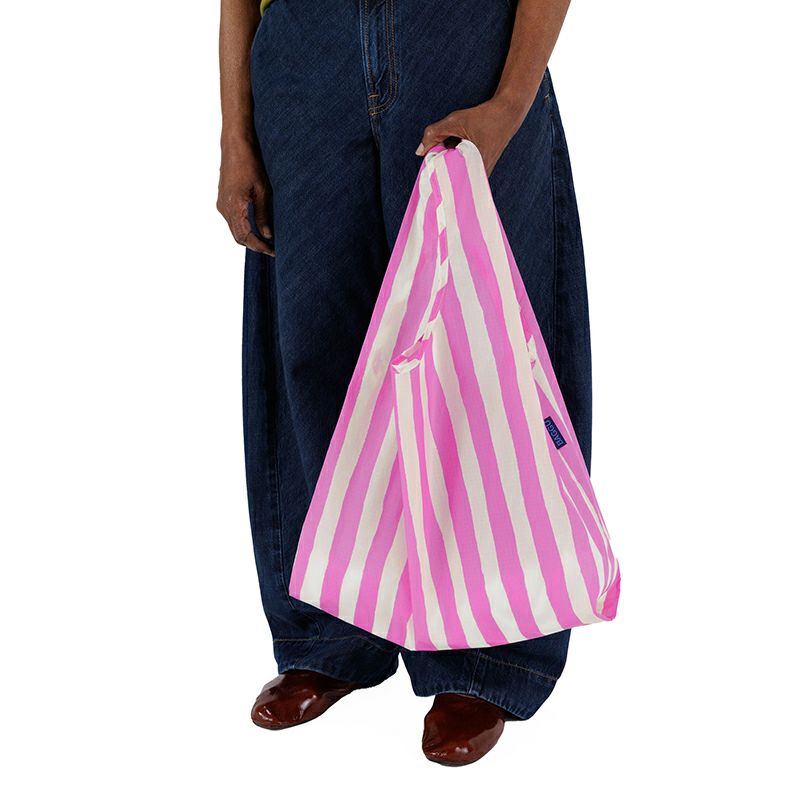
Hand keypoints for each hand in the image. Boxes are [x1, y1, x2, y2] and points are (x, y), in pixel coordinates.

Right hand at [217, 138, 273, 255]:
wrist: (235, 146)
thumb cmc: (250, 164)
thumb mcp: (263, 191)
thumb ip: (263, 215)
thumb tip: (267, 235)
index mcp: (234, 207)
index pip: (246, 236)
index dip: (259, 247)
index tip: (272, 252)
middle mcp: (224, 208)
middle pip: (238, 237)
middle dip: (254, 245)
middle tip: (271, 249)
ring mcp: (221, 204)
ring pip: (234, 230)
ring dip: (249, 238)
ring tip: (265, 241)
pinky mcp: (222, 200)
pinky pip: (232, 221)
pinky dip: (243, 228)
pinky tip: (255, 227)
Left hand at [415, 96, 526, 175]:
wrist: (507, 114)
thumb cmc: (482, 117)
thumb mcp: (454, 121)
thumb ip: (433, 133)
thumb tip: (419, 151)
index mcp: (473, 165)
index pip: (448, 180)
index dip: (436, 177)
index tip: (428, 176)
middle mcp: (480, 174)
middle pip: (452, 178)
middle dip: (442, 171)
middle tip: (438, 161)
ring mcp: (483, 173)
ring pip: (458, 174)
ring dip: (451, 165)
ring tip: (452, 150)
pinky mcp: (483, 169)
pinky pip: (465, 170)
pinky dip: (458, 162)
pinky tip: (459, 148)